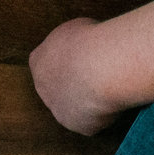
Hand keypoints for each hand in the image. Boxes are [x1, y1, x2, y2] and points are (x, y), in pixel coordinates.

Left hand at [29, 17, 129, 135]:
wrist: (101, 67)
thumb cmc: (90, 42)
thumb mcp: (76, 28)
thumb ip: (73, 44)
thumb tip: (84, 46)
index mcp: (38, 62)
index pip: (48, 64)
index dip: (69, 62)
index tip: (86, 58)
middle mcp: (44, 89)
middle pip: (59, 89)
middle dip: (77, 84)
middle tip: (99, 75)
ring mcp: (60, 111)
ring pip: (75, 107)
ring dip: (89, 101)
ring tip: (110, 87)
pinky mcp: (79, 126)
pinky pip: (94, 121)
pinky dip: (105, 113)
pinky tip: (114, 101)